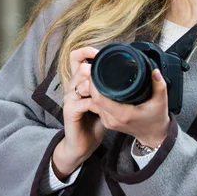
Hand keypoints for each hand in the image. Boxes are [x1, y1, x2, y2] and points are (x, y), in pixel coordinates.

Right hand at [52, 47, 106, 179]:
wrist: (83, 144)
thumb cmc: (94, 121)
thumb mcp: (105, 100)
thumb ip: (109, 87)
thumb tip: (127, 76)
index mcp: (78, 80)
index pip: (75, 57)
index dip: (86, 51)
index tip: (100, 52)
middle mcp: (71, 86)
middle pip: (77, 65)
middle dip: (93, 67)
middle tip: (107, 74)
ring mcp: (69, 98)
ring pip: (81, 82)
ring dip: (95, 85)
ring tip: (107, 92)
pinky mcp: (69, 111)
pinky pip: (83, 102)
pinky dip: (96, 103)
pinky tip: (103, 108)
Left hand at [88, 69, 169, 147]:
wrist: (153, 136)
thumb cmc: (156, 119)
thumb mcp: (161, 101)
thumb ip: (159, 85)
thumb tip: (155, 71)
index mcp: (124, 114)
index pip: (99, 98)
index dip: (94, 84)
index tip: (96, 72)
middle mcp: (113, 119)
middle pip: (94, 100)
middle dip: (93, 85)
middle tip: (96, 71)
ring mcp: (109, 122)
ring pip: (94, 104)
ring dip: (94, 92)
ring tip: (98, 78)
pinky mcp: (108, 122)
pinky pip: (97, 108)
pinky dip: (97, 98)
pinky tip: (101, 89)